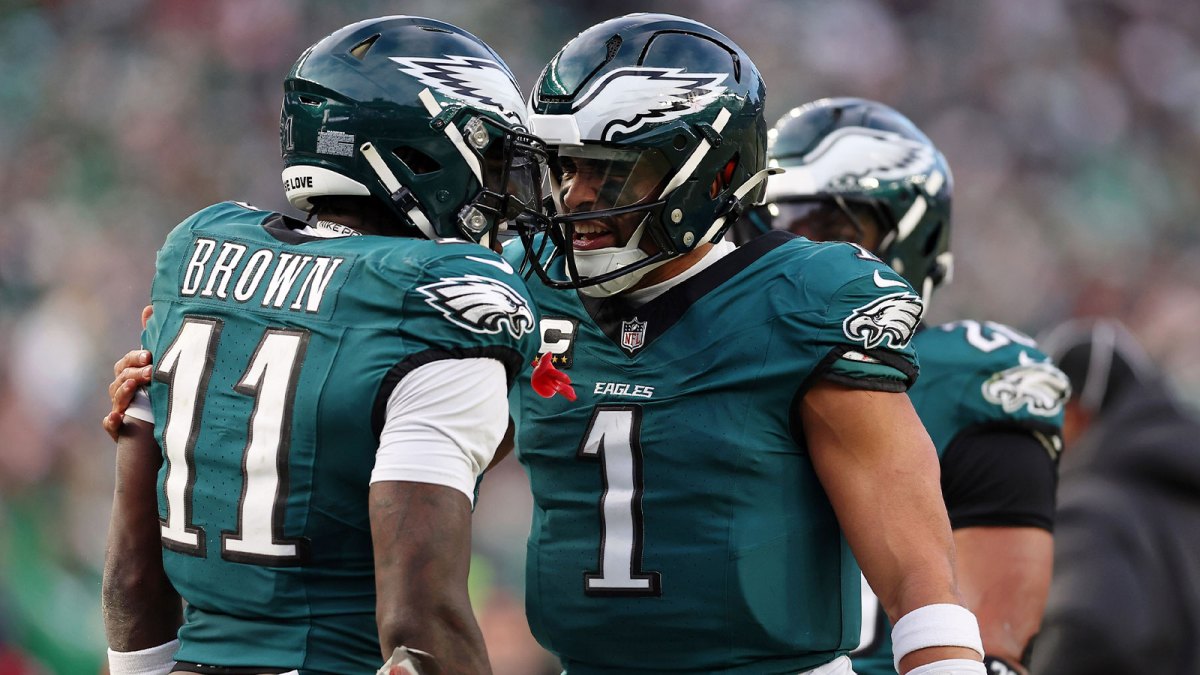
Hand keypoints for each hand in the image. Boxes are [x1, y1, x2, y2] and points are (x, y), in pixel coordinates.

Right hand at [102, 304, 155, 441]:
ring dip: (125, 391)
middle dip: (135, 373)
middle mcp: (122, 390)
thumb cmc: (158, 391)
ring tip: (135, 385)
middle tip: (152, 371)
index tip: (149, 356)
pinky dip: (111, 422)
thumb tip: (150, 307)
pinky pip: (110, 426)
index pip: (127, 362)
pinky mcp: (120, 429)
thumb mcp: (158, 365)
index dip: (136, 358)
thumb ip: (153, 338)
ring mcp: (120, 409)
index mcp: (129, 374)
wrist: (163, 426)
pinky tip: (117, 418)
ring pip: (117, 398)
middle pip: (121, 378)